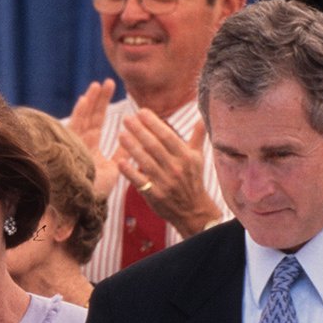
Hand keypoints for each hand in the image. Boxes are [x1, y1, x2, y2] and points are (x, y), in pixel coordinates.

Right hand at [69, 79, 117, 199]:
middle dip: (98, 100)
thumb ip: (123, 156)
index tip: (107, 92)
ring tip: (99, 84)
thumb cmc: (95, 194)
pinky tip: (86, 99)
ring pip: (82, 119)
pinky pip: (74, 127)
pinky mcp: (69, 148)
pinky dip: (80, 113)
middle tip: (107, 82)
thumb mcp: (114, 170)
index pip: (95, 125)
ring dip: (91, 101)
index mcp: (88, 150)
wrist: (82, 208)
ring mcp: (73, 146)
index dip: (100, 108)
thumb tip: (137, 145)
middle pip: (89, 118)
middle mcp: (79, 145)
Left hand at [115, 107, 220, 237]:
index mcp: (186, 157)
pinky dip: (129, 171)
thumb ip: (197, 137)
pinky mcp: (155, 195)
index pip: (167, 136)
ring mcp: (165, 182)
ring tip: (121, 135)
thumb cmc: (193, 180)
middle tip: (126, 118)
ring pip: (145, 162)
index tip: (141, 111)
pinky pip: (140, 181)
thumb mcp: (198, 158)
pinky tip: (119, 161)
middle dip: (139, 131)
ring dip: (132, 147)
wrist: (193, 211)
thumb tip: (202, 118)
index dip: (154, 123)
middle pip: (154, 146)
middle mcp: (176, 168)